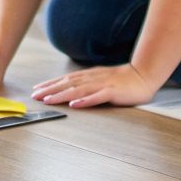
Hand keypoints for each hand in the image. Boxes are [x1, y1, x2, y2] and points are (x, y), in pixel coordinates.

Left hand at [31, 64, 157, 107]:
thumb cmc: (123, 80)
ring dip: (62, 95)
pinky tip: (75, 105)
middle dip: (50, 90)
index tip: (37, 89)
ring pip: (78, 90)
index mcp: (90, 75)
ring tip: (49, 100)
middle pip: (68, 84)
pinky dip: (85, 101)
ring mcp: (102, 85)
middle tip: (35, 96)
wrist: (144, 75)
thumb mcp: (102, 79)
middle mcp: (93, 78)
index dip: (50, 84)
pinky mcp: (113, 92)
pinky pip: (97, 97)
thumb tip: (72, 91)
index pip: (66, 79)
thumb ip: (88, 83)